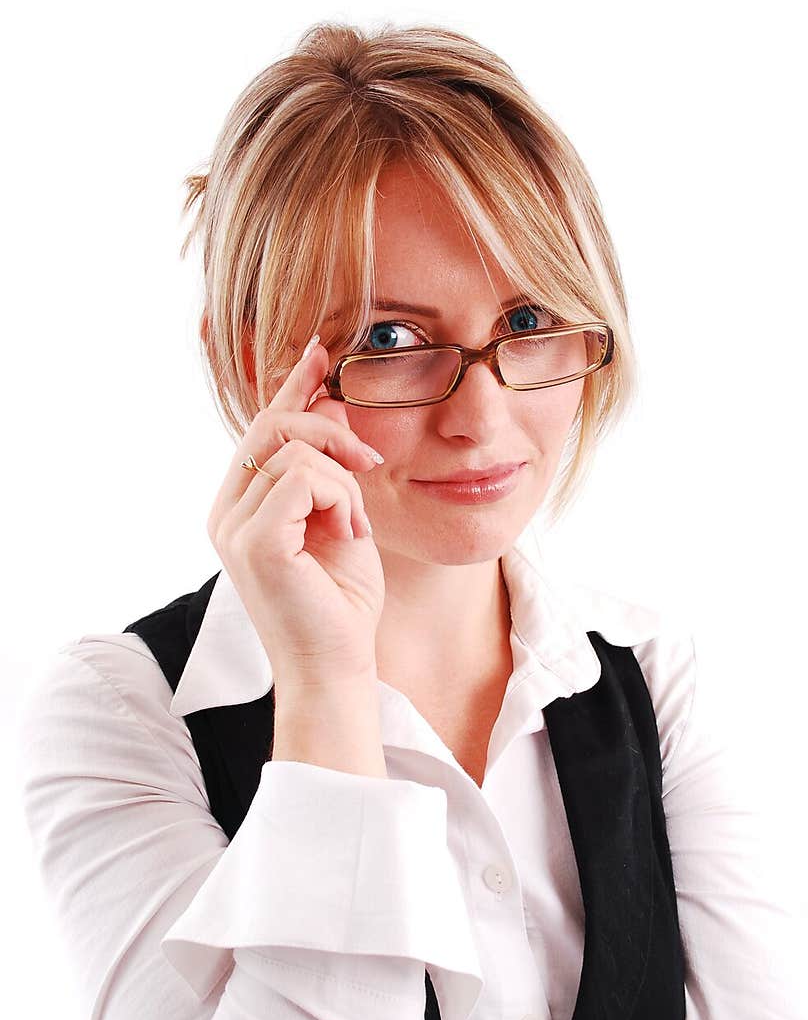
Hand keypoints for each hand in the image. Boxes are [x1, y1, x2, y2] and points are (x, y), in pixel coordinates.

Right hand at [206, 336, 385, 686]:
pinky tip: (350, 535)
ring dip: (343, 482)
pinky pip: (304, 480)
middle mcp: (226, 512)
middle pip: (271, 427)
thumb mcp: (340, 519)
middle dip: (329, 429)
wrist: (336, 666)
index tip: (321, 353)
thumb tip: (333, 404)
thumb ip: (329, 468)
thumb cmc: (340, 603)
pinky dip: (340, 500)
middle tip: (370, 462)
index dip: (293, 387)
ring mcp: (234, 527)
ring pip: (295, 452)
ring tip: (355, 527)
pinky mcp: (254, 542)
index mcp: (241, 506)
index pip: (262, 429)